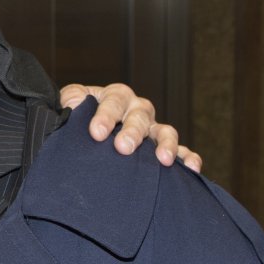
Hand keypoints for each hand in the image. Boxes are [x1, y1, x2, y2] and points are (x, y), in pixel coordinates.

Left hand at [60, 83, 201, 172]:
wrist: (88, 132)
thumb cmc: (80, 116)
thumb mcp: (72, 103)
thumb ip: (72, 99)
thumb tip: (74, 102)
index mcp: (116, 96)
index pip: (113, 102)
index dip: (106, 116)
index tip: (96, 132)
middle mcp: (138, 110)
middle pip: (139, 117)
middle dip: (132, 132)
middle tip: (123, 148)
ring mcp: (153, 128)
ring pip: (164, 132)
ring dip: (165, 144)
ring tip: (163, 159)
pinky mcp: (163, 147)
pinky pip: (181, 151)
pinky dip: (187, 157)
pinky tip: (191, 167)